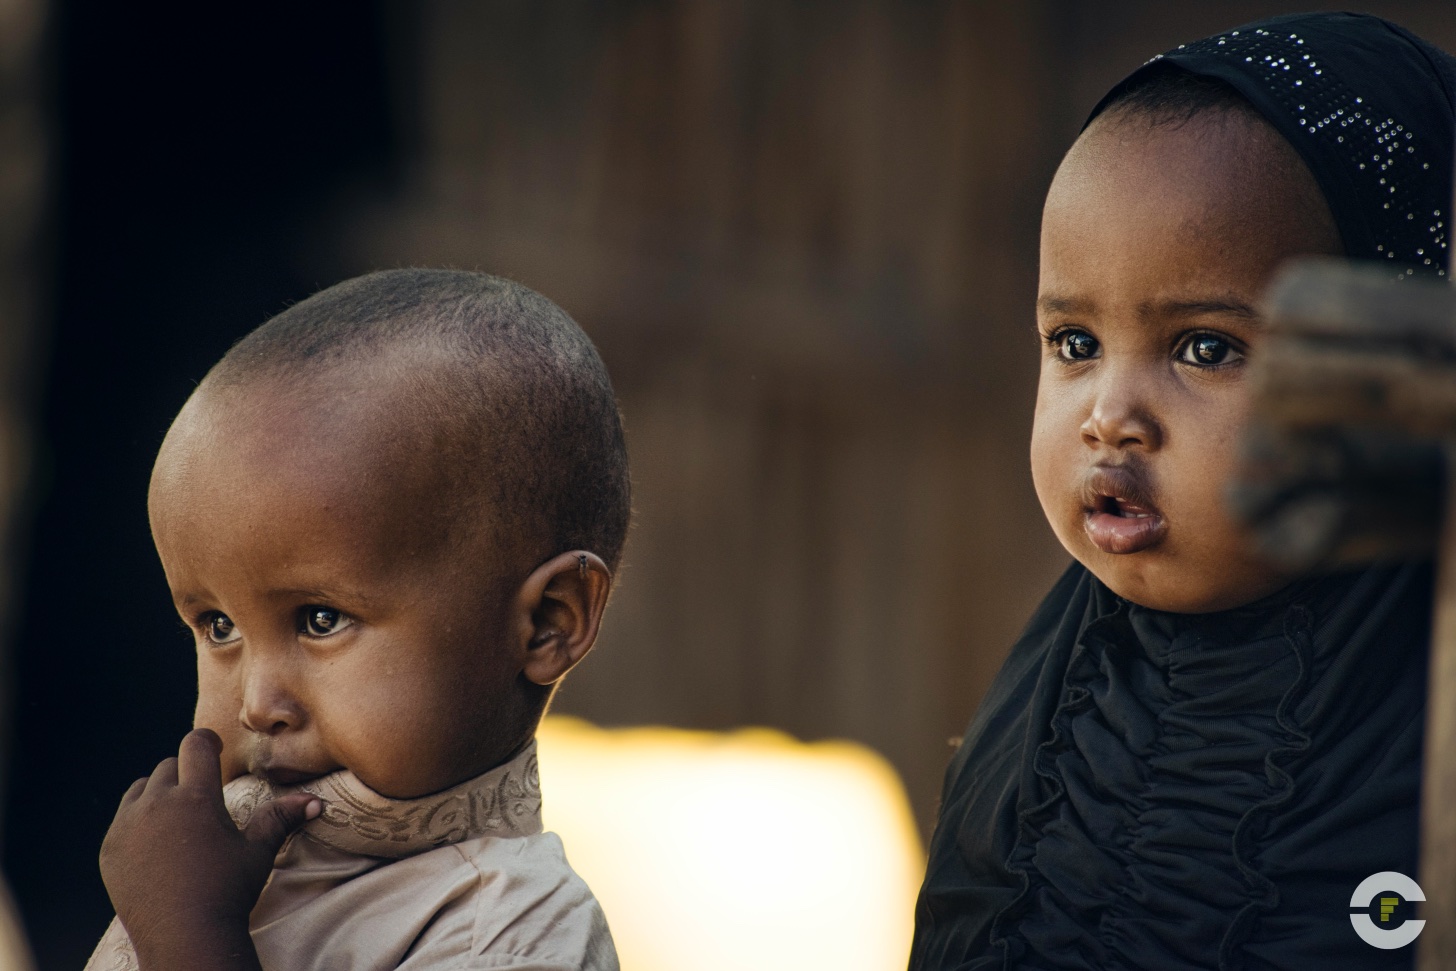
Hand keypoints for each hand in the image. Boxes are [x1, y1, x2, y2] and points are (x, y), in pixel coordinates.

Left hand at [99, 729, 320, 970]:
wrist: (185, 937)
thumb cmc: (228, 892)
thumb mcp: (257, 852)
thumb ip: (281, 818)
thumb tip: (316, 802)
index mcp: (196, 797)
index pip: (195, 744)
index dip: (207, 741)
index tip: (214, 748)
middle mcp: (157, 804)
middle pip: (167, 767)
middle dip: (185, 774)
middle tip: (200, 797)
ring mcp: (128, 827)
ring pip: (140, 790)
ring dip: (157, 795)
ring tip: (176, 818)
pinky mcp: (110, 850)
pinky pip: (122, 821)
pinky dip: (137, 823)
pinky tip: (155, 846)